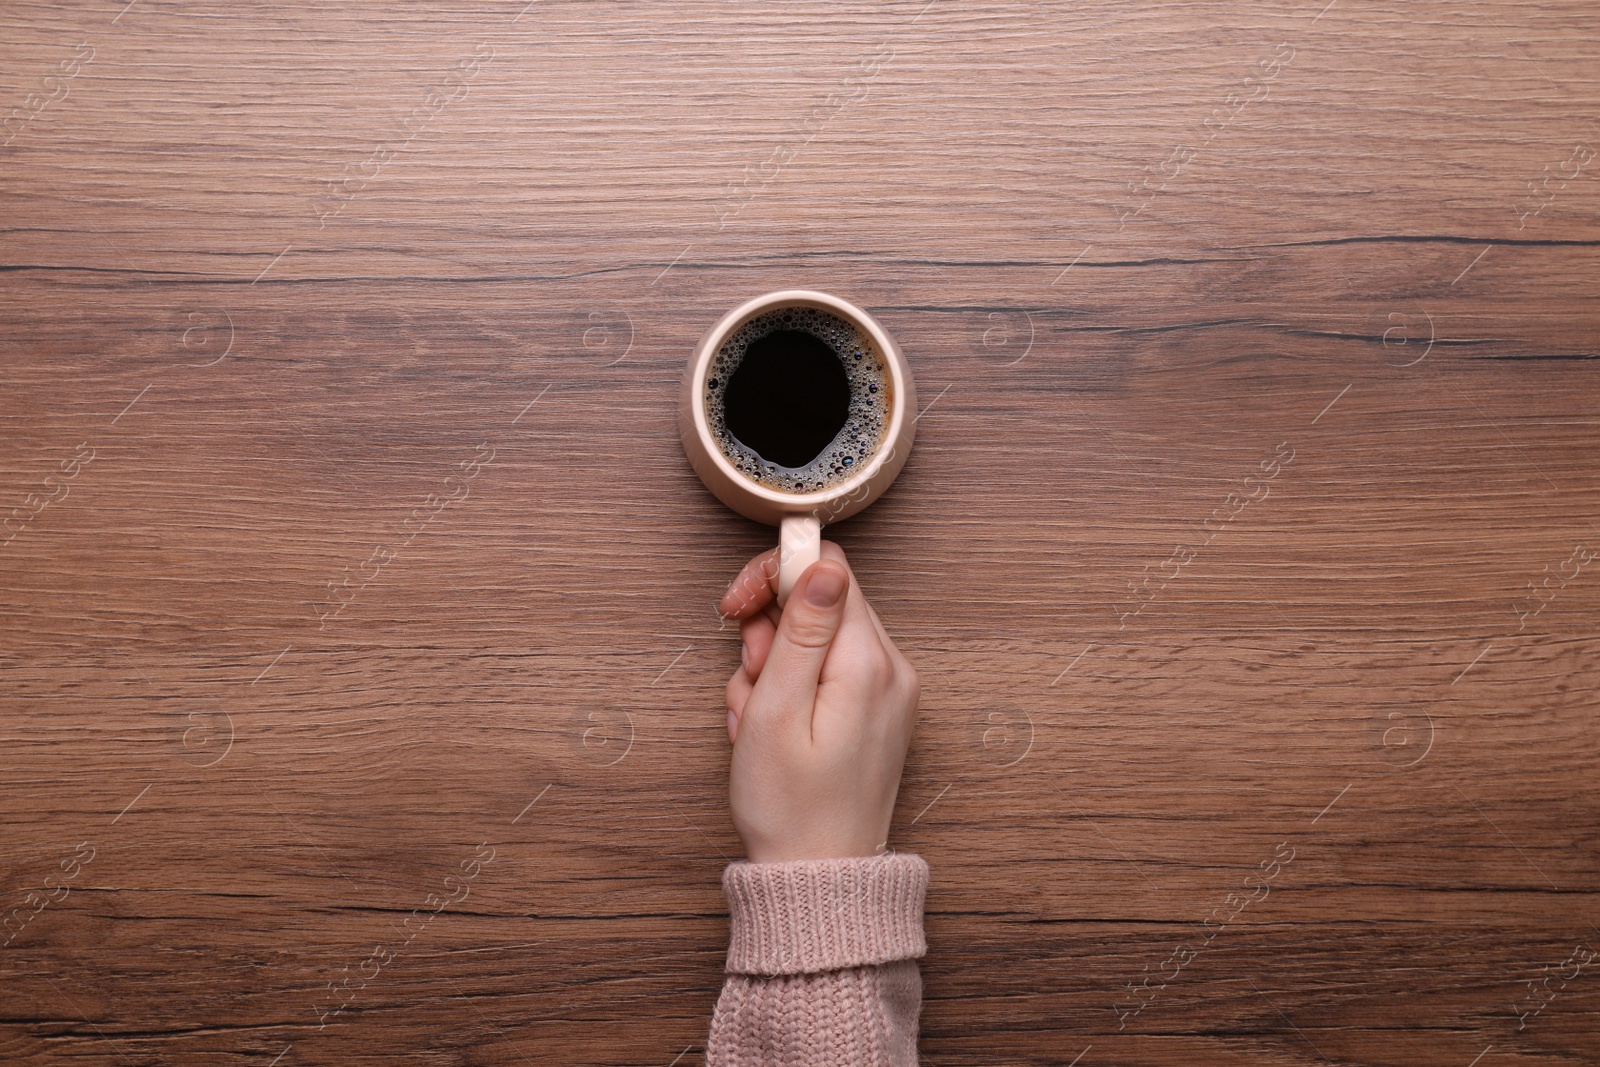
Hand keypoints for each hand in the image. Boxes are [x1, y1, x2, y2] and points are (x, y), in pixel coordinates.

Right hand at [716, 541, 920, 861]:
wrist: (819, 876)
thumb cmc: (789, 805)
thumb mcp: (777, 710)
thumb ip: (801, 629)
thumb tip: (823, 563)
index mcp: (868, 663)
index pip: (827, 569)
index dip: (773, 577)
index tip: (736, 610)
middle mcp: (892, 669)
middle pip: (822, 601)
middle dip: (771, 631)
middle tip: (751, 682)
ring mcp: (890, 691)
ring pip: (818, 638)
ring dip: (775, 666)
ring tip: (758, 718)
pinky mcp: (879, 710)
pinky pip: (829, 671)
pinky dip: (793, 689)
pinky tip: (775, 729)